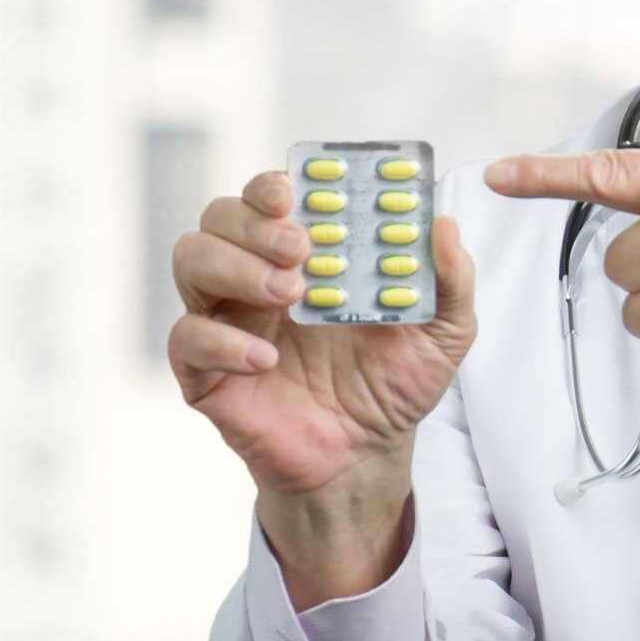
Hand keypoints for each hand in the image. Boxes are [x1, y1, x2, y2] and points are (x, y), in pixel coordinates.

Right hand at [168, 169, 477, 605]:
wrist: (367, 456)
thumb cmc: (395, 383)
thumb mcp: (443, 332)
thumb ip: (452, 279)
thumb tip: (444, 224)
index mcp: (305, 253)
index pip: (268, 196)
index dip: (272, 184)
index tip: (296, 190)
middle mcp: (255, 275)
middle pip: (220, 216)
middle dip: (255, 221)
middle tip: (302, 246)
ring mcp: (226, 319)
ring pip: (191, 259)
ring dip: (236, 265)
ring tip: (291, 293)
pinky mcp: (206, 371)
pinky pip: (187, 338)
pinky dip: (222, 340)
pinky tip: (267, 357)